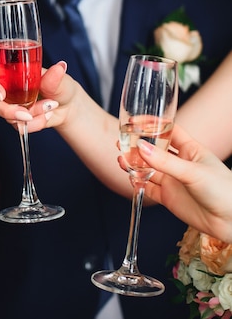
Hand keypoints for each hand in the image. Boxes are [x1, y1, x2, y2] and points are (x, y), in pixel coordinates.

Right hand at [0, 61, 67, 131]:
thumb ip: (55, 78)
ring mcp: (9, 105)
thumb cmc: (61, 86)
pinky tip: (46, 116)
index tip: (1, 95)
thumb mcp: (60, 80)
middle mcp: (6, 89)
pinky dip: (35, 124)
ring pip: (5, 116)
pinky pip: (18, 127)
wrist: (68, 107)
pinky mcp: (16, 120)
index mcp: (10, 72)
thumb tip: (59, 68)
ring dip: (30, 116)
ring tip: (49, 108)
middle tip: (26, 114)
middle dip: (7, 111)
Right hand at [132, 125, 231, 242]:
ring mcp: (173, 180)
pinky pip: (148, 187)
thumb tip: (141, 148)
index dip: (153, 124)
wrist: (230, 222)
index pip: (169, 131)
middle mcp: (180, 164)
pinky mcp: (168, 197)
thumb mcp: (193, 172)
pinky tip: (131, 178)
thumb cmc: (224, 191)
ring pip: (148, 168)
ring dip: (134, 164)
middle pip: (153, 150)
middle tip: (121, 141)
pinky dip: (137, 183)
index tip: (135, 120)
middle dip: (137, 145)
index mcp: (190, 150)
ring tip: (122, 160)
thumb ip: (165, 161)